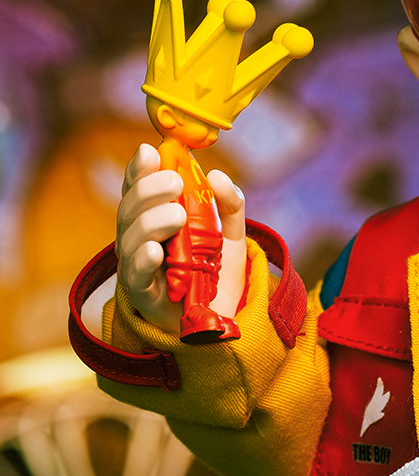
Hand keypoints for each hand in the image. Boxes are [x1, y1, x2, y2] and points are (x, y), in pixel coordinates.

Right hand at [116, 145, 246, 333]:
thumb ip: (230, 206)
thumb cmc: (215, 276)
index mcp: (153, 220)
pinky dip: (143, 260)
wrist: (223, 323)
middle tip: (175, 181)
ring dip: (150, 221)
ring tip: (177, 214)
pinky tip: (156, 249)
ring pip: (130, 238)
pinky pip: (135, 276)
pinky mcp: (144, 296)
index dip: (139, 169)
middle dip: (148, 190)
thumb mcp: (231, 236)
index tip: (151, 152)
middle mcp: (139, 240)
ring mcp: (137, 267)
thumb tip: (217, 176)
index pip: (136, 189)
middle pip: (130, 209)